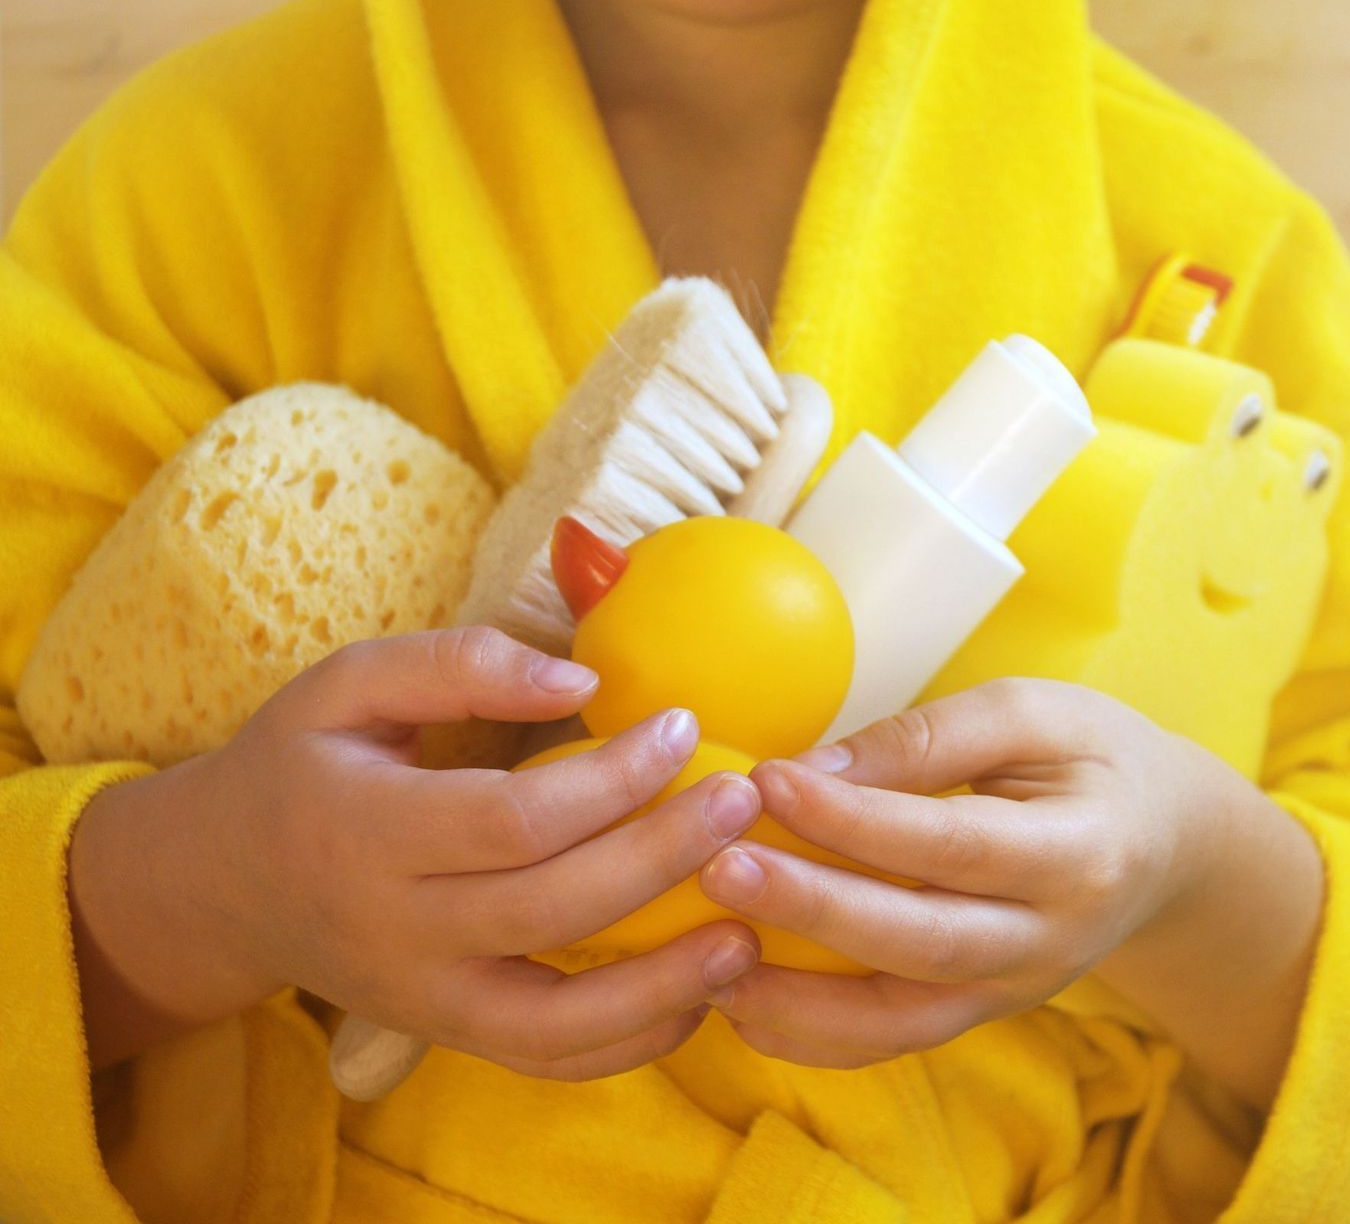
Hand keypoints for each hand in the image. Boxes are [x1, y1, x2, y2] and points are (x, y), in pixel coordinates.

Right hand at [68, 626, 764, 1077]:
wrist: (222, 885)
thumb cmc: (302, 765)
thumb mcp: (347, 685)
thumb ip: (459, 665)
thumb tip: (582, 679)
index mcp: (368, 833)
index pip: (513, 819)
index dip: (612, 777)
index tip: (684, 725)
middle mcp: (396, 932)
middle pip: (551, 910)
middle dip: (663, 856)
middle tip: (745, 800)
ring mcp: (424, 999)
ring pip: (556, 1020)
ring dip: (665, 983)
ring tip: (751, 931)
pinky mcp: (451, 1034)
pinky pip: (549, 1060)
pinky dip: (632, 1042)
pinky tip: (702, 992)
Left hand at [695, 679, 1307, 1086]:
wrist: (1166, 845)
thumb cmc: (1094, 759)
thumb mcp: (1034, 713)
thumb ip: (928, 737)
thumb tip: (812, 774)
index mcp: (1080, 851)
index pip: (951, 843)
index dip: (856, 819)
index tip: (767, 782)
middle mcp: (1050, 940)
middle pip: (920, 941)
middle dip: (812, 910)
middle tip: (717, 869)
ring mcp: (1013, 991)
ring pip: (899, 1019)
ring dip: (797, 999)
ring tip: (708, 962)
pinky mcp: (979, 1013)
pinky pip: (891, 1042)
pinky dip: (811, 1035)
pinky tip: (740, 1002)